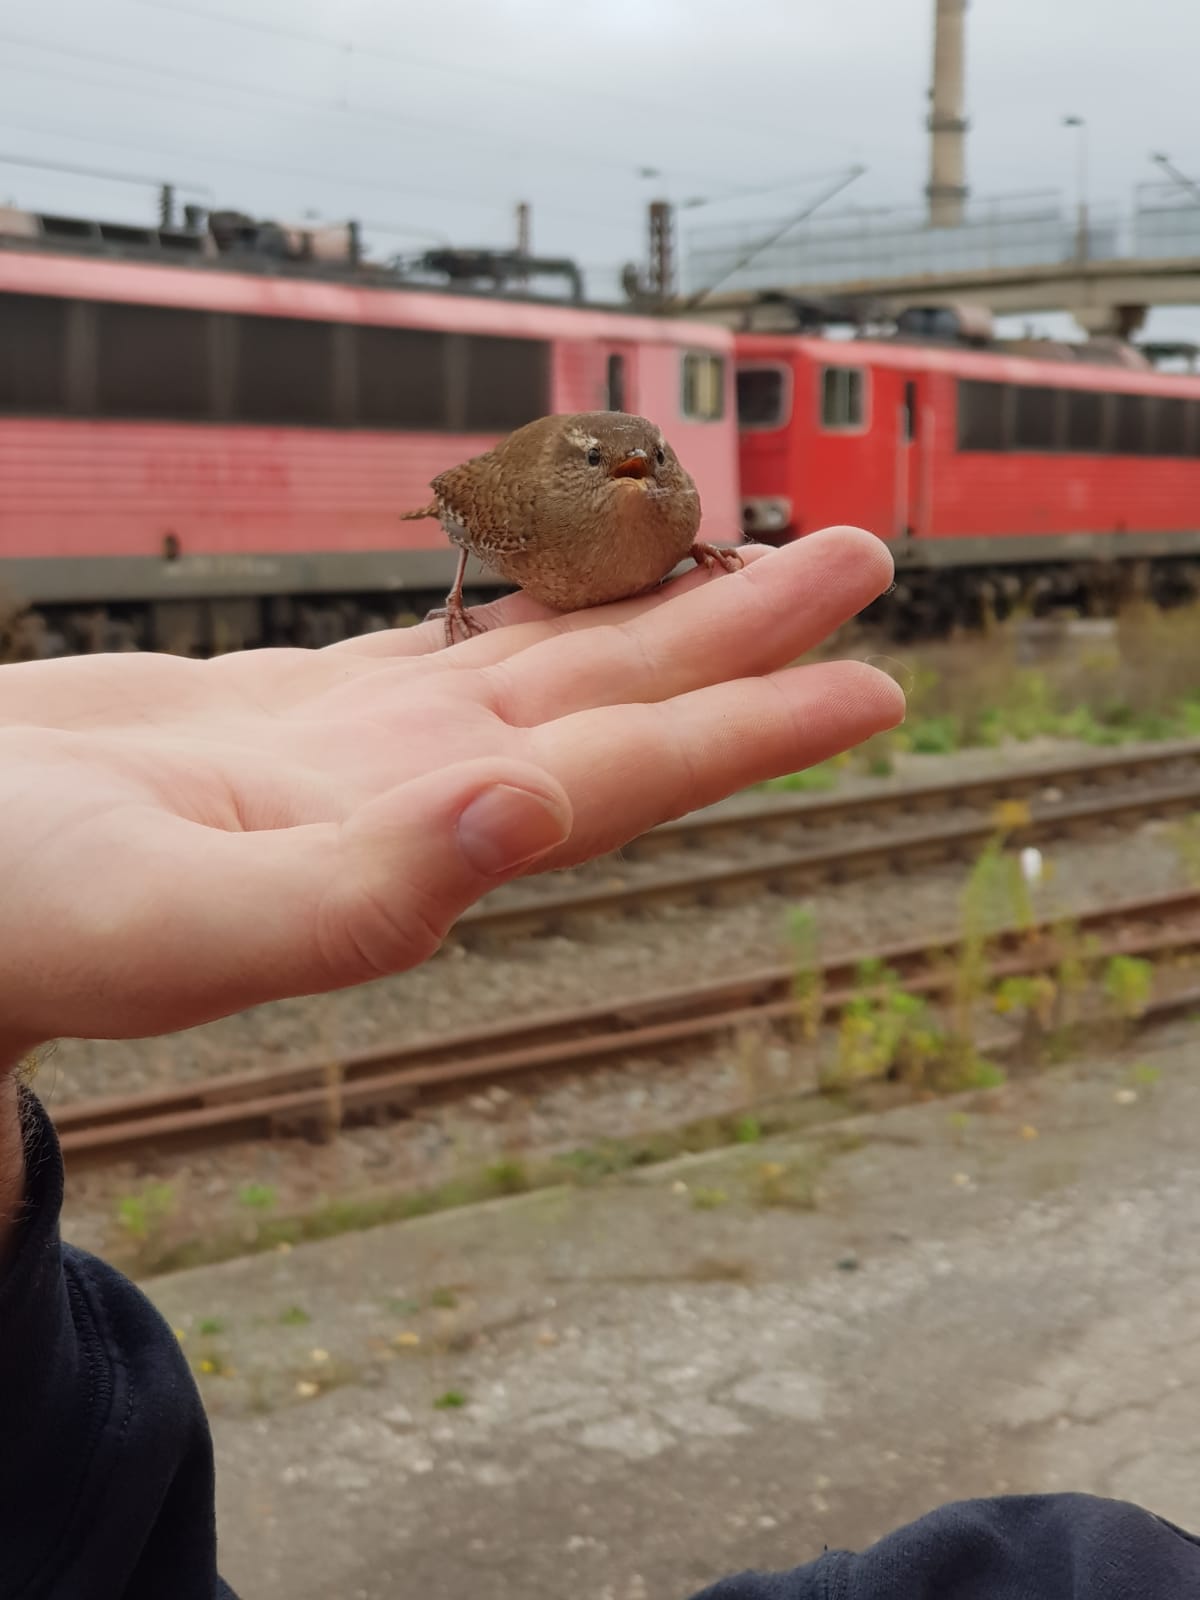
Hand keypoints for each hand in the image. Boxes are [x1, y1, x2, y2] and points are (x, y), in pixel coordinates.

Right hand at [0, 527, 901, 1058]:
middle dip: (743, 631)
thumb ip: (352, 896)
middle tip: (863, 559)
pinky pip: (444, 642)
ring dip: (653, 605)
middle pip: (617, 700)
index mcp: (407, 846)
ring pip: (542, 657)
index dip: (752, 727)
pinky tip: (569, 582)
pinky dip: (520, 599)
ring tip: (748, 545)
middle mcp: (410, 798)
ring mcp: (355, 754)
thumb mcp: (166, 919)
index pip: (623, 778)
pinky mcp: (286, 715)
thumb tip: (528, 816)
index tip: (873, 677)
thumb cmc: (15, 924)